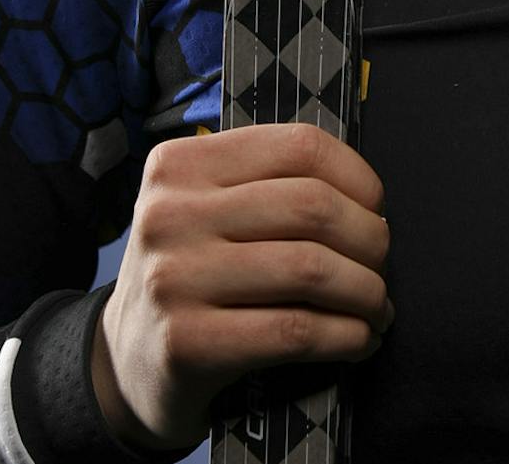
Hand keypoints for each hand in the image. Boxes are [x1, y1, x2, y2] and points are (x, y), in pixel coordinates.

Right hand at [92, 123, 393, 453]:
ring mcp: (173, 278)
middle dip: (370, 239)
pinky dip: (345, 336)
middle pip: (311, 207)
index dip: (358, 177)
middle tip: (382, 265)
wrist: (126, 361)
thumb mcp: (209, 208)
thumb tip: (369, 197)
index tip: (377, 208)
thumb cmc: (193, 272)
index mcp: (182, 163)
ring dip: (366, 292)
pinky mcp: (186, 343)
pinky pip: (294, 331)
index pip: (299, 146)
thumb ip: (268, 183)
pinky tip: (360, 340)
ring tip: (378, 307)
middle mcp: (171, 213)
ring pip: (310, 270)